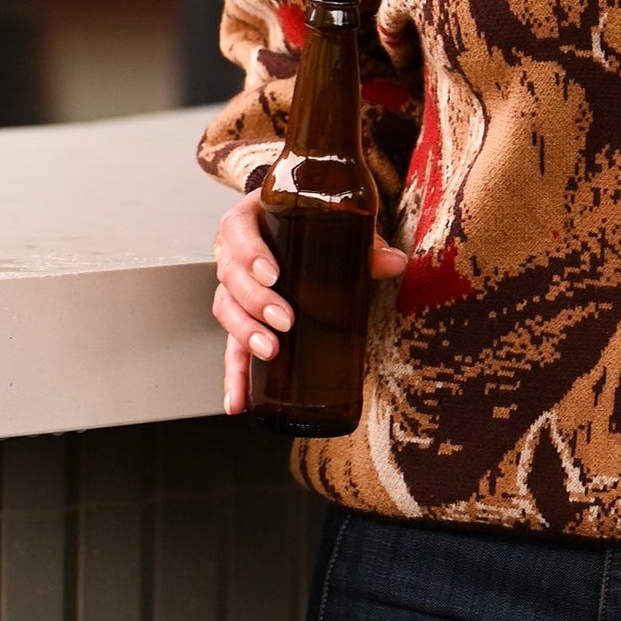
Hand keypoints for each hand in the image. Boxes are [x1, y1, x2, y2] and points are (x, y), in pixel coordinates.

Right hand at [211, 186, 406, 414]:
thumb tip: (394, 262)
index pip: (238, 232)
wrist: (302, 219)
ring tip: (269, 351)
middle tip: (285, 319)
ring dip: (243, 335)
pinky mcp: (242, 318)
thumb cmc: (314, 218)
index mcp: (249, 220)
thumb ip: (365, 240)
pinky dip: (234, 375)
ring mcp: (234, 288)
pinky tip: (238, 402)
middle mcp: (233, 253)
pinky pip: (230, 347)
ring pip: (226, 310)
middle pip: (230, 278)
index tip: (273, 273)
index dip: (251, 253)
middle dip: (255, 302)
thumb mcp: (337, 219)